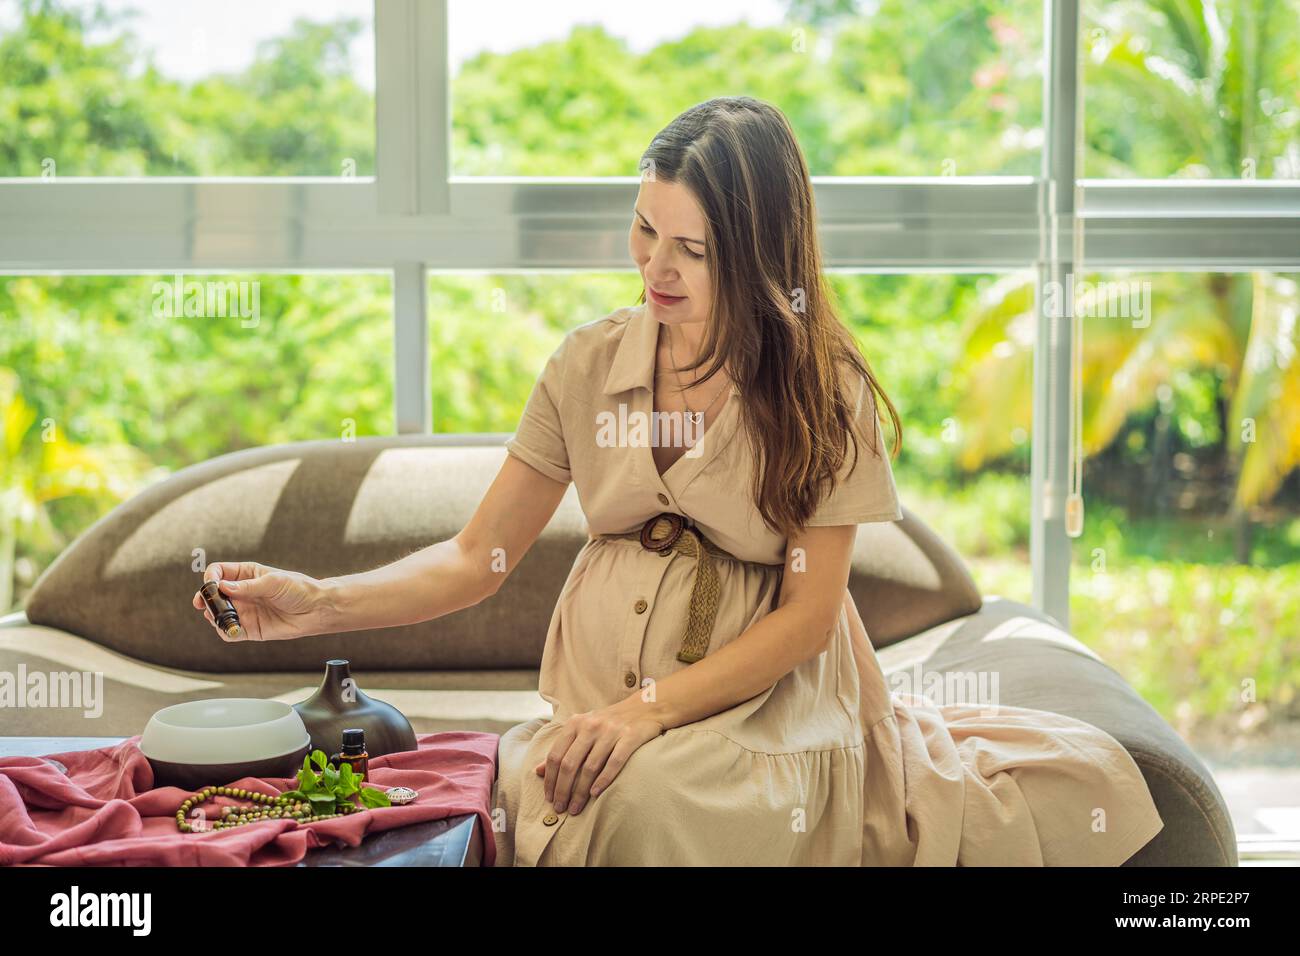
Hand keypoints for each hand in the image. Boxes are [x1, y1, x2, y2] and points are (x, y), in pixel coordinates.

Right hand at [192, 561, 329, 642]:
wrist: (316, 610)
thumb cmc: (299, 589)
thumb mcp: (274, 582)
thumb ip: (248, 586)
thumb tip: (223, 586)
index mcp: (246, 574)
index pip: (219, 572)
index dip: (211, 578)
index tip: (212, 585)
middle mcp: (241, 592)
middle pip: (213, 594)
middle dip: (206, 599)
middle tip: (203, 604)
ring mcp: (244, 610)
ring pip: (217, 614)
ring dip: (214, 616)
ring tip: (221, 616)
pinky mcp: (249, 628)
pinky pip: (229, 631)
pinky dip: (225, 631)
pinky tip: (230, 629)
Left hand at [533, 703, 664, 815]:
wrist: (645, 708)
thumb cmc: (609, 723)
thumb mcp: (582, 729)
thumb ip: (561, 748)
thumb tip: (538, 771)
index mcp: (575, 723)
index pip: (556, 755)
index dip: (550, 779)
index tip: (548, 797)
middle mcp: (591, 725)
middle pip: (570, 763)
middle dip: (562, 790)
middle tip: (560, 808)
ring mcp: (611, 731)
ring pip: (590, 767)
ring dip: (580, 792)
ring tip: (575, 808)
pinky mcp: (629, 737)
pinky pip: (614, 763)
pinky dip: (603, 780)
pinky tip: (596, 794)